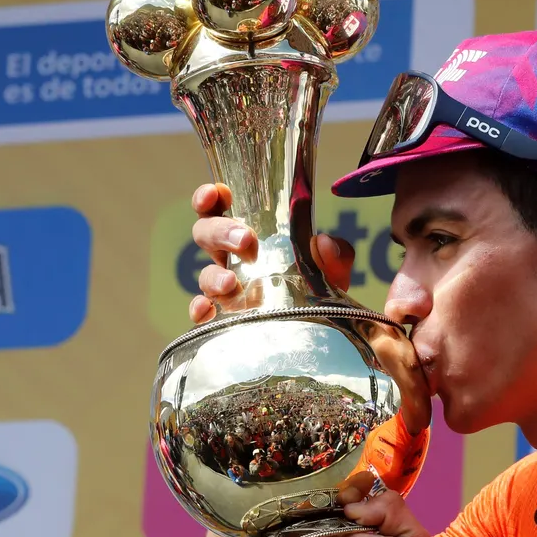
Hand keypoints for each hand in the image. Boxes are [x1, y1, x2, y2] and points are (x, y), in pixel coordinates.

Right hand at [186, 183, 432, 433]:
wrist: (323, 343)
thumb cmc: (318, 293)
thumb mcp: (332, 273)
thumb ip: (336, 256)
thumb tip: (324, 242)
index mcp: (251, 237)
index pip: (220, 208)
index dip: (211, 197)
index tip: (217, 193)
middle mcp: (232, 261)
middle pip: (205, 235)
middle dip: (220, 232)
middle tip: (246, 241)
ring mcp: (224, 292)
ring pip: (203, 275)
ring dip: (213, 276)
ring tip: (233, 284)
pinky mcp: (221, 323)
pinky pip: (200, 315)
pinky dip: (200, 312)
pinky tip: (208, 314)